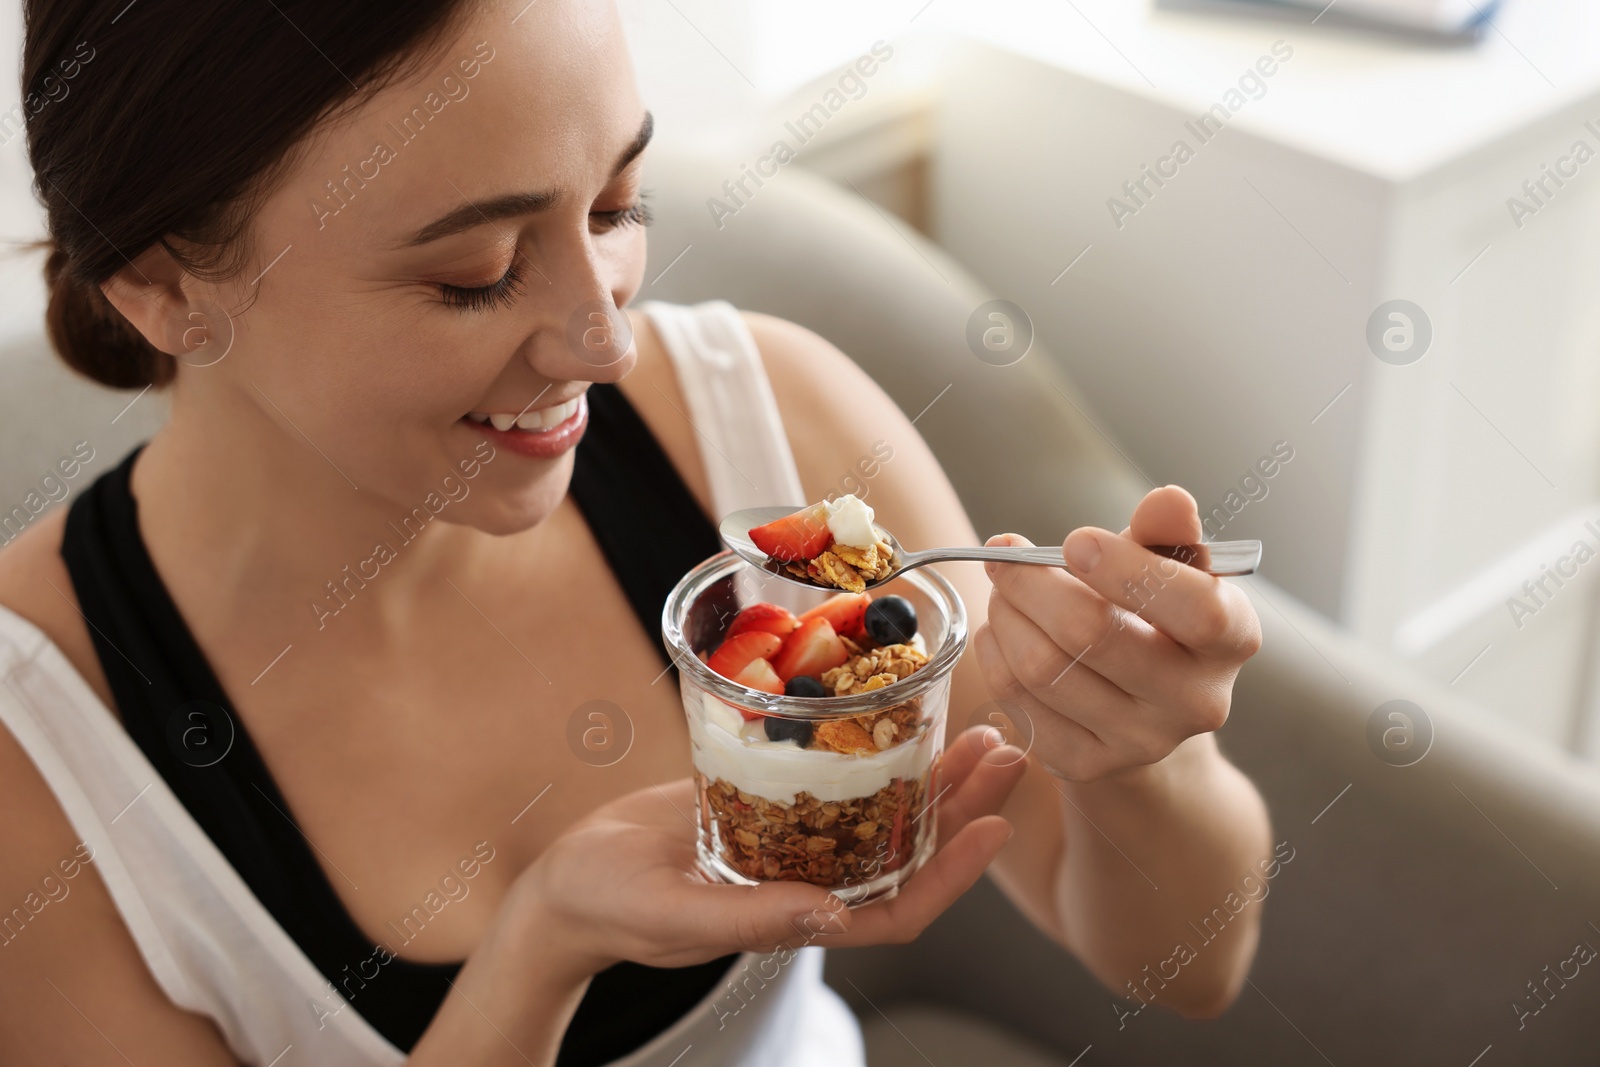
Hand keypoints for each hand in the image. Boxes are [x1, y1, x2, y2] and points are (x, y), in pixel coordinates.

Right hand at [512, 735, 1023, 980]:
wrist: (568, 880)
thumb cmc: (612, 908)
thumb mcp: (677, 915)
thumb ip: (752, 917)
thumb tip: (830, 917)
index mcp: (799, 920)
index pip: (899, 908)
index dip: (955, 874)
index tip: (996, 824)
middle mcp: (809, 881)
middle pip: (907, 850)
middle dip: (963, 805)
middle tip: (1008, 751)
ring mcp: (792, 842)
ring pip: (883, 811)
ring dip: (933, 774)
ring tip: (979, 730)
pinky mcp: (768, 802)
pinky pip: (836, 777)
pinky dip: (872, 748)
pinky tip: (896, 713)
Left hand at [974, 485, 1261, 781]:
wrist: (1144, 707)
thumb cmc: (1156, 616)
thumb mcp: (1171, 567)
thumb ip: (1168, 532)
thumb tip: (1169, 500)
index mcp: (1233, 640)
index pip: (1195, 609)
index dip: (1126, 570)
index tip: (1074, 539)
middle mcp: (1196, 703)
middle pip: (1091, 635)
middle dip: (1031, 583)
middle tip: (1005, 555)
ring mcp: (1140, 742)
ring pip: (1042, 668)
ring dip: (1005, 615)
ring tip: (1002, 589)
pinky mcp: (1086, 764)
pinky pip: (1017, 702)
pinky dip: (995, 654)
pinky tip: (1003, 633)